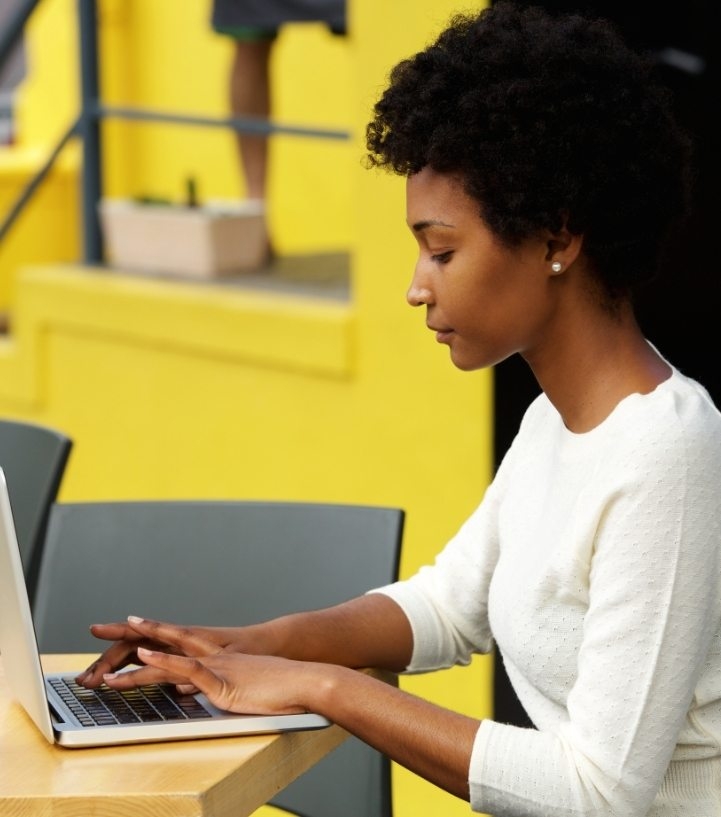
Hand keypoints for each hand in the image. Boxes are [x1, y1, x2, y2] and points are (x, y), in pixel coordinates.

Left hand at [100, 619, 320, 715]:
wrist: (302, 674)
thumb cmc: (273, 684)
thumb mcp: (232, 684)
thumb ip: (206, 683)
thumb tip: (184, 689)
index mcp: (208, 653)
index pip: (167, 639)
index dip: (141, 634)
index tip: (115, 629)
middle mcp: (207, 650)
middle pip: (161, 636)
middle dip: (127, 632)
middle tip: (95, 628)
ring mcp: (214, 660)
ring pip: (169, 651)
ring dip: (136, 650)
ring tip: (110, 648)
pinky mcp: (222, 676)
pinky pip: (189, 665)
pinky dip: (166, 659)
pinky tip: (147, 655)